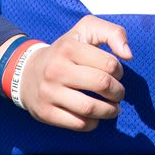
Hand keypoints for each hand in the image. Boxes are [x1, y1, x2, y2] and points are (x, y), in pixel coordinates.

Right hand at [18, 15, 131, 130]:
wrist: (26, 72)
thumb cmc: (65, 51)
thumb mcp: (86, 30)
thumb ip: (112, 33)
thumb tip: (128, 55)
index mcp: (68, 48)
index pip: (109, 64)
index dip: (119, 71)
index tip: (115, 73)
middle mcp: (56, 70)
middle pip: (102, 84)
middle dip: (118, 92)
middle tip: (118, 93)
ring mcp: (49, 92)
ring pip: (90, 108)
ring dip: (110, 111)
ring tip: (113, 108)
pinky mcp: (46, 113)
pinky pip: (78, 124)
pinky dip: (93, 123)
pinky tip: (95, 117)